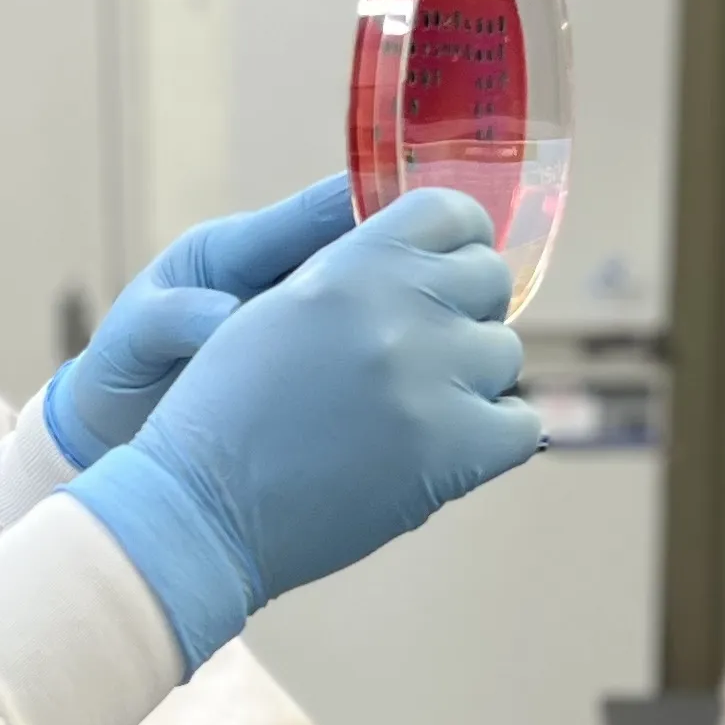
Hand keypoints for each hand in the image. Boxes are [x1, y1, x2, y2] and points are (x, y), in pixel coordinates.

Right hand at [64, 189, 538, 663]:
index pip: (452, 214)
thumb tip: (438, 254)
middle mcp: (403, 311)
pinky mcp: (459, 452)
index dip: (452, 242)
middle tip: (419, 351)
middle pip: (489, 281)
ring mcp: (436, 382)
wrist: (200, 509)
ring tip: (413, 409)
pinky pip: (523, 425)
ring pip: (505, 354)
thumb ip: (356, 271)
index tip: (440, 271)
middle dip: (462, 310)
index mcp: (355, 265)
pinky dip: (492, 437)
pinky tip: (443, 448)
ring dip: (470, 378)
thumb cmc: (227, 410)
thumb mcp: (277, 305)